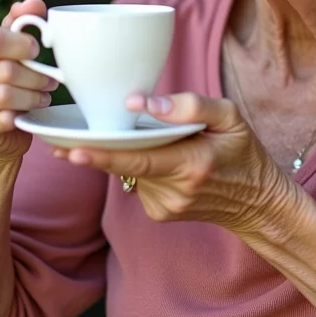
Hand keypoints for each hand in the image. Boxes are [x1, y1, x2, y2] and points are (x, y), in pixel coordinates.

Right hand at [0, 0, 57, 163]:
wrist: (0, 122)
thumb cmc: (7, 75)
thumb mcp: (15, 44)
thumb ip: (24, 21)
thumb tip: (31, 3)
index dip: (22, 45)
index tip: (37, 51)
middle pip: (5, 70)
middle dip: (36, 75)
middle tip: (50, 80)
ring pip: (5, 95)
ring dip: (32, 95)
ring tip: (43, 95)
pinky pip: (2, 119)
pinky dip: (20, 114)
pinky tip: (27, 112)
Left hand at [54, 93, 298, 235]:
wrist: (257, 203)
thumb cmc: (244, 154)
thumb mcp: (231, 118)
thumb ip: (190, 106)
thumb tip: (142, 104)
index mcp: (192, 165)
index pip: (137, 160)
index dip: (101, 155)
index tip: (70, 150)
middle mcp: (173, 192)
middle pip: (123, 165)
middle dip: (92, 152)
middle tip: (58, 140)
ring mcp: (163, 207)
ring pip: (129, 171)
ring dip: (125, 153)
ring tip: (148, 138)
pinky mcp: (158, 213)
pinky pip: (137, 180)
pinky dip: (140, 164)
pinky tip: (159, 156)